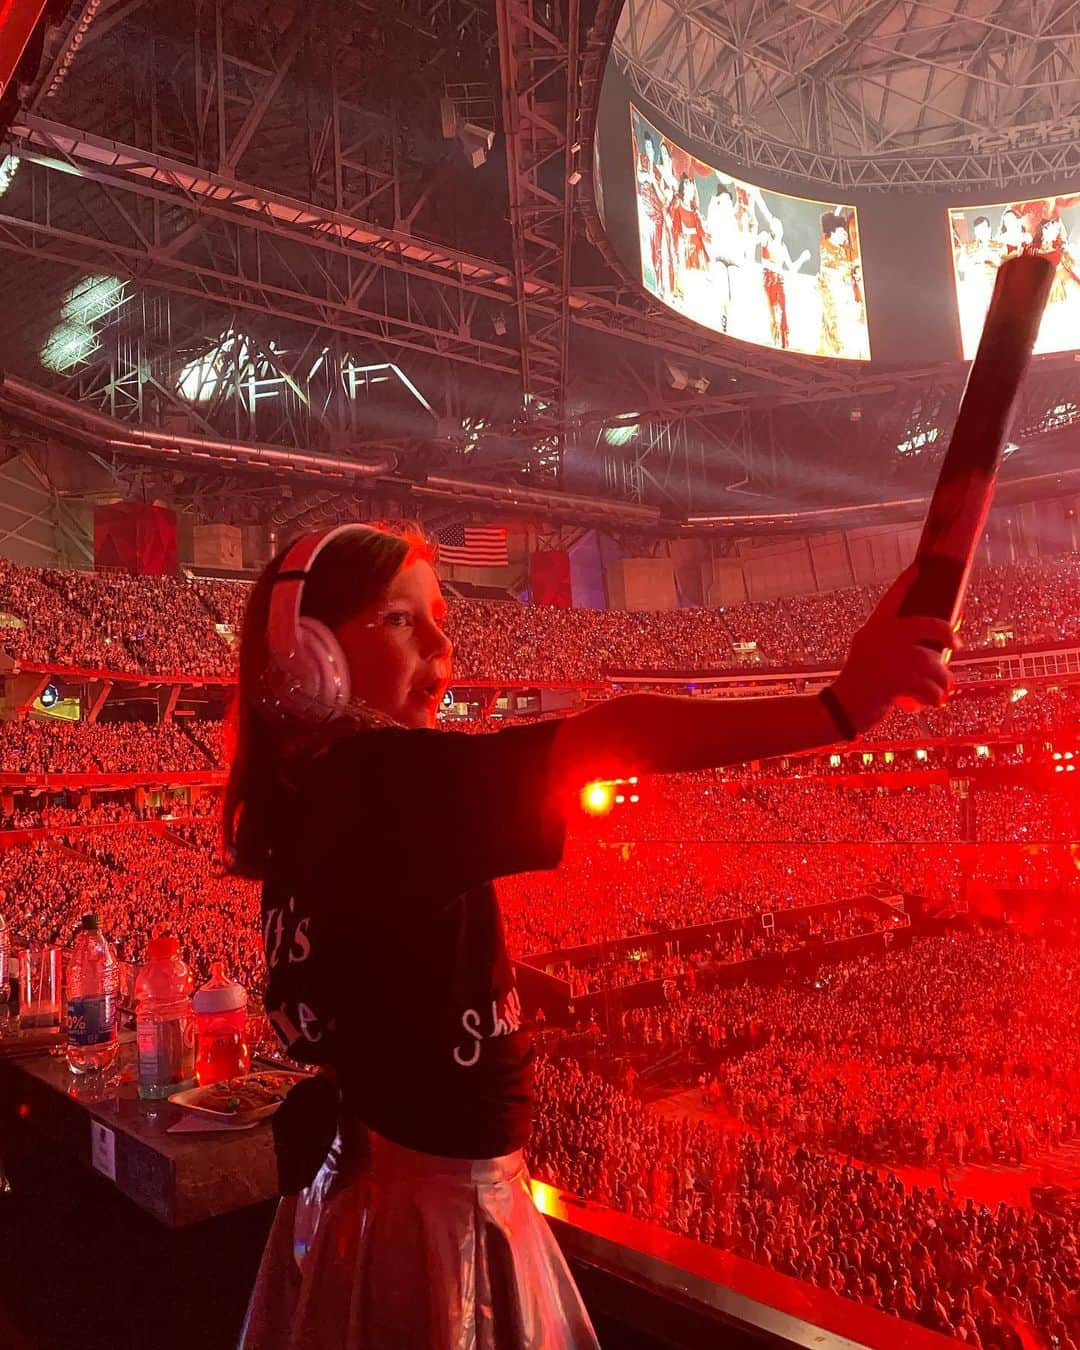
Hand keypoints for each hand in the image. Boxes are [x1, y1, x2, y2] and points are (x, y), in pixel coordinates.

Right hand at [830, 566, 959, 734]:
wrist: (841, 710)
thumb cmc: (863, 685)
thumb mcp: (871, 655)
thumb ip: (894, 646)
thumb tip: (938, 649)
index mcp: (873, 629)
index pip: (891, 600)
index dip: (906, 582)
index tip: (919, 567)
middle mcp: (878, 638)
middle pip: (924, 625)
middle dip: (946, 632)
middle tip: (957, 643)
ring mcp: (885, 659)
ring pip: (932, 663)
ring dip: (943, 679)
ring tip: (943, 688)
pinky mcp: (891, 681)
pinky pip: (927, 686)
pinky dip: (935, 697)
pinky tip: (934, 701)